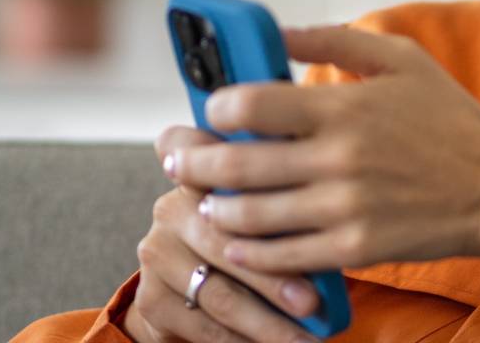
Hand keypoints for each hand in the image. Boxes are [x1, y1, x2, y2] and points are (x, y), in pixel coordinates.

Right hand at [123, 126, 324, 342]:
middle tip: (312, 303)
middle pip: (223, 240)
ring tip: (303, 339)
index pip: (206, 154)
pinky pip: (204, 325)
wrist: (192, 293)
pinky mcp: (151, 296)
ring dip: (265, 322)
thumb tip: (328, 236)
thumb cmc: (249, 243)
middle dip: (271, 276)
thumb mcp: (262, 215)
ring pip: (217, 292)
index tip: (273, 182)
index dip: (227, 161)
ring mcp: (156, 252)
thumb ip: (279, 207)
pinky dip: (242, 342)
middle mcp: (171, 207)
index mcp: (200, 173)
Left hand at [164, 24, 479, 271]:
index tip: (212, 108)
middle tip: (178, 158)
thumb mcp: (400, 59)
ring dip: (216, 207)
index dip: (217, 106)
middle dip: (193, 160)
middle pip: (236, 163)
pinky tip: (237, 241)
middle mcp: (337, 158)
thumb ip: (334, 39)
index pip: (250, 104)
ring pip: (250, 215)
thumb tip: (276, 30)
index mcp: (344, 106)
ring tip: (207, 200)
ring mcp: (344, 208)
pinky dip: (250, 251)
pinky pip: (283, 256)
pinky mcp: (354, 248)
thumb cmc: (451, 119)